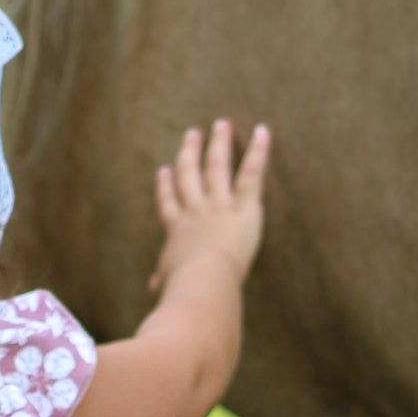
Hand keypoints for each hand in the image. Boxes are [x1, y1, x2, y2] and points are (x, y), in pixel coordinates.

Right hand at [150, 119, 270, 295]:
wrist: (201, 285)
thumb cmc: (183, 291)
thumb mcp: (168, 284)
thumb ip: (163, 280)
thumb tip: (154, 287)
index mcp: (176, 231)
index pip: (169, 203)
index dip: (166, 185)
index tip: (164, 170)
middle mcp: (195, 211)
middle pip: (190, 175)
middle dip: (191, 153)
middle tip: (192, 134)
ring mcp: (218, 206)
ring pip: (218, 167)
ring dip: (219, 144)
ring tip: (222, 125)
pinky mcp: (243, 207)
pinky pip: (251, 173)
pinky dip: (258, 152)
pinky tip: (263, 131)